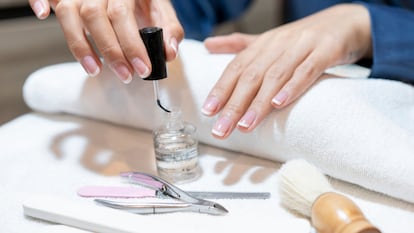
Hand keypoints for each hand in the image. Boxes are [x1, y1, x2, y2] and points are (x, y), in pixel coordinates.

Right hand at [28, 0, 183, 82]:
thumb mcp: (161, 8)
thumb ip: (169, 29)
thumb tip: (168, 53)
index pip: (123, 15)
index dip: (131, 45)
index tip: (142, 69)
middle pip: (95, 16)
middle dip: (111, 51)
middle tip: (126, 76)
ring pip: (70, 12)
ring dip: (79, 45)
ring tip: (95, 70)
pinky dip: (39, 0)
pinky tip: (43, 14)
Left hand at [201, 4, 371, 138]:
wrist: (345, 21)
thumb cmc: (303, 38)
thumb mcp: (270, 40)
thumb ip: (239, 45)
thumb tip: (207, 44)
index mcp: (263, 43)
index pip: (236, 67)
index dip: (221, 89)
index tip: (207, 112)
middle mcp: (278, 44)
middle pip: (251, 76)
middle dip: (234, 105)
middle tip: (221, 130)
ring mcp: (302, 46)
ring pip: (276, 76)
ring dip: (259, 103)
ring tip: (245, 126)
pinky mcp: (326, 50)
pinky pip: (308, 70)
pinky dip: (293, 86)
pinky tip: (280, 104)